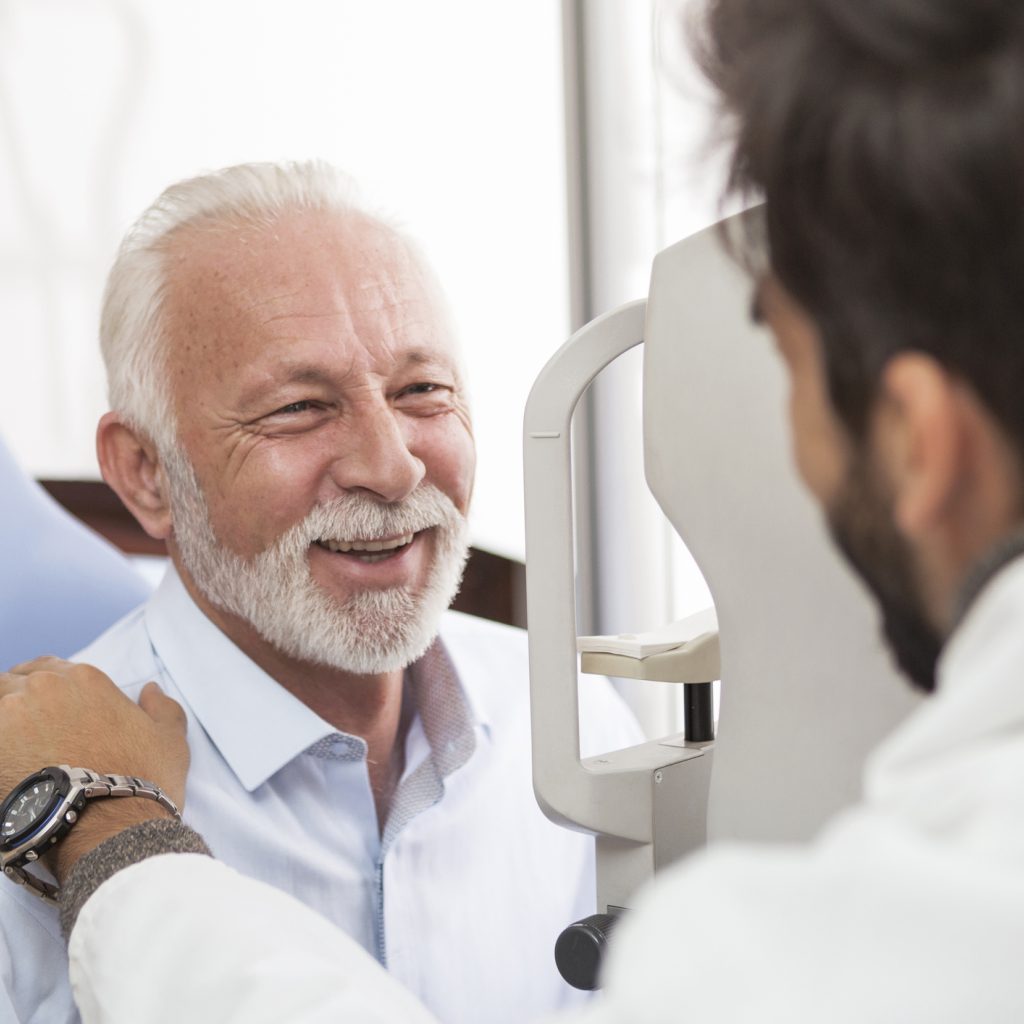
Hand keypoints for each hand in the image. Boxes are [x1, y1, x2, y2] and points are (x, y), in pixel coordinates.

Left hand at [0, 657, 189, 880]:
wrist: (111, 826)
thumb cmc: (143, 781)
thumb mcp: (170, 739)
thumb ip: (162, 707)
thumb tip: (151, 690)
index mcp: (85, 679)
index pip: (46, 667)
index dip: (40, 685)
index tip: (40, 706)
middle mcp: (45, 688)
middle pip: (10, 683)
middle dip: (13, 701)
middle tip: (21, 732)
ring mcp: (11, 716)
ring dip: (2, 725)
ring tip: (12, 751)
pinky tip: (4, 768)